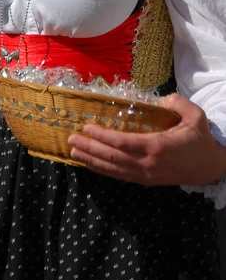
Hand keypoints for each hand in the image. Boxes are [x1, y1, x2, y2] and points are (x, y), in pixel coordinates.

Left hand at [68, 94, 225, 186]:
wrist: (209, 167)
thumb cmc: (200, 140)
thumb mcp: (195, 116)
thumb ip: (177, 104)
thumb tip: (160, 99)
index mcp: (156, 146)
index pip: (122, 142)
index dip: (102, 136)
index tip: (86, 127)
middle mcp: (147, 163)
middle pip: (111, 156)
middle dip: (89, 147)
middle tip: (70, 139)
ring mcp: (145, 174)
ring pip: (112, 168)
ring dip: (90, 160)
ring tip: (73, 152)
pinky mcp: (145, 180)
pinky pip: (119, 176)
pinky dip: (102, 170)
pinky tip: (90, 165)